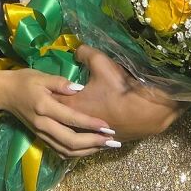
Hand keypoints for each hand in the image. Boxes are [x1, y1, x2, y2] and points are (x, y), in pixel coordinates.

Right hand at [0, 68, 119, 158]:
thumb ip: (60, 83)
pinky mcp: (40, 137)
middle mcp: (43, 124)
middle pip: (71, 141)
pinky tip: (87, 149)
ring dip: (87, 151)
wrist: (4, 93)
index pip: (71, 119)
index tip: (107, 125)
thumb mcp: (41, 76)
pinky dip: (75, 153)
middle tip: (111, 140)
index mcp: (44, 106)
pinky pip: (59, 150)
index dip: (90, 124)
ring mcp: (41, 133)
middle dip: (93, 142)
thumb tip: (78, 88)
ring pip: (66, 150)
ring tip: (104, 147)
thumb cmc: (24, 80)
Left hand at [56, 45, 183, 142]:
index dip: (47, 93)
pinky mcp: (106, 141)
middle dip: (55, 111)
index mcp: (74, 107)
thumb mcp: (101, 62)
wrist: (149, 110)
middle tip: (50, 102)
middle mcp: (79, 125)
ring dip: (69, 126)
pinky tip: (86, 127)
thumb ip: (84, 53)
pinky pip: (88, 139)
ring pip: (73, 133)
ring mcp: (93, 136)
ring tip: (65, 118)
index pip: (52, 102)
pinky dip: (84, 134)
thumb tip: (76, 50)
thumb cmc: (121, 86)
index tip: (42, 87)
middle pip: (60, 121)